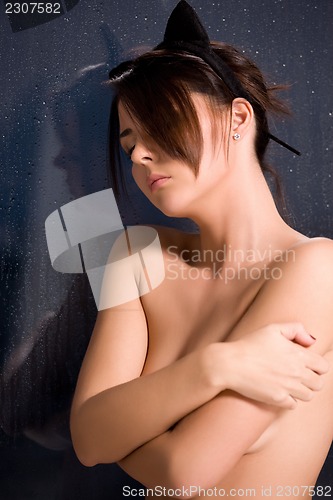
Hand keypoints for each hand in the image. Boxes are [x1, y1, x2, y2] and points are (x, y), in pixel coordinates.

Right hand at [213, 323, 328, 408]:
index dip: (317, 366)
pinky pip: (294, 405)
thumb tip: (311, 341)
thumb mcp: (272, 328)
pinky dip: (289, 400)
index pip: (323, 366)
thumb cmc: (249, 344)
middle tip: (297, 375)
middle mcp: (297, 372)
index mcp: (298, 354)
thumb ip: (296, 329)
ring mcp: (288, 387)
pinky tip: (279, 391)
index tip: (306, 364)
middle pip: (319, 383)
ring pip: (309, 396)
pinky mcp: (278, 399)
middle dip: (311, 380)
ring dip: (302, 391)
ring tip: (289, 384)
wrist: (229, 364)